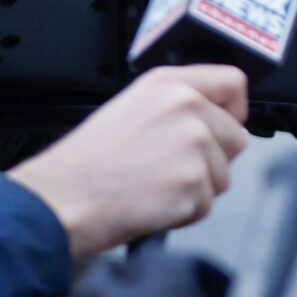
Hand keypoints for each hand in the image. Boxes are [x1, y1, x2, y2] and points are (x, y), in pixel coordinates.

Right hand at [10, 65, 250, 257]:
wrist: (60, 200)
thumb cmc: (85, 163)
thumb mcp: (130, 109)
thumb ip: (176, 107)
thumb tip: (212, 119)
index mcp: (170, 85)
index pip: (234, 83)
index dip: (234, 109)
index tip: (224, 124)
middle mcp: (188, 107)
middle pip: (235, 137)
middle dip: (211, 160)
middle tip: (168, 170)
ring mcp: (194, 145)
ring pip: (223, 175)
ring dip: (195, 189)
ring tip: (152, 187)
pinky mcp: (194, 182)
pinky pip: (205, 205)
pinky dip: (183, 213)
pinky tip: (151, 205)